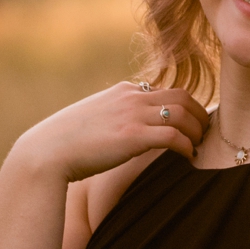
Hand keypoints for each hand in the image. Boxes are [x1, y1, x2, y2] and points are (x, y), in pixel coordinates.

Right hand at [13, 80, 207, 181]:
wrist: (46, 152)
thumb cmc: (65, 142)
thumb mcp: (92, 119)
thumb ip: (112, 118)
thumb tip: (121, 131)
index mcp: (123, 90)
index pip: (165, 90)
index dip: (184, 106)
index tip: (191, 122)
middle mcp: (131, 97)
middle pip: (182, 96)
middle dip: (199, 114)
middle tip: (204, 133)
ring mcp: (132, 115)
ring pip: (183, 114)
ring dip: (197, 131)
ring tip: (198, 146)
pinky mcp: (133, 136)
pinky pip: (174, 136)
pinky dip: (187, 146)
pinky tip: (188, 157)